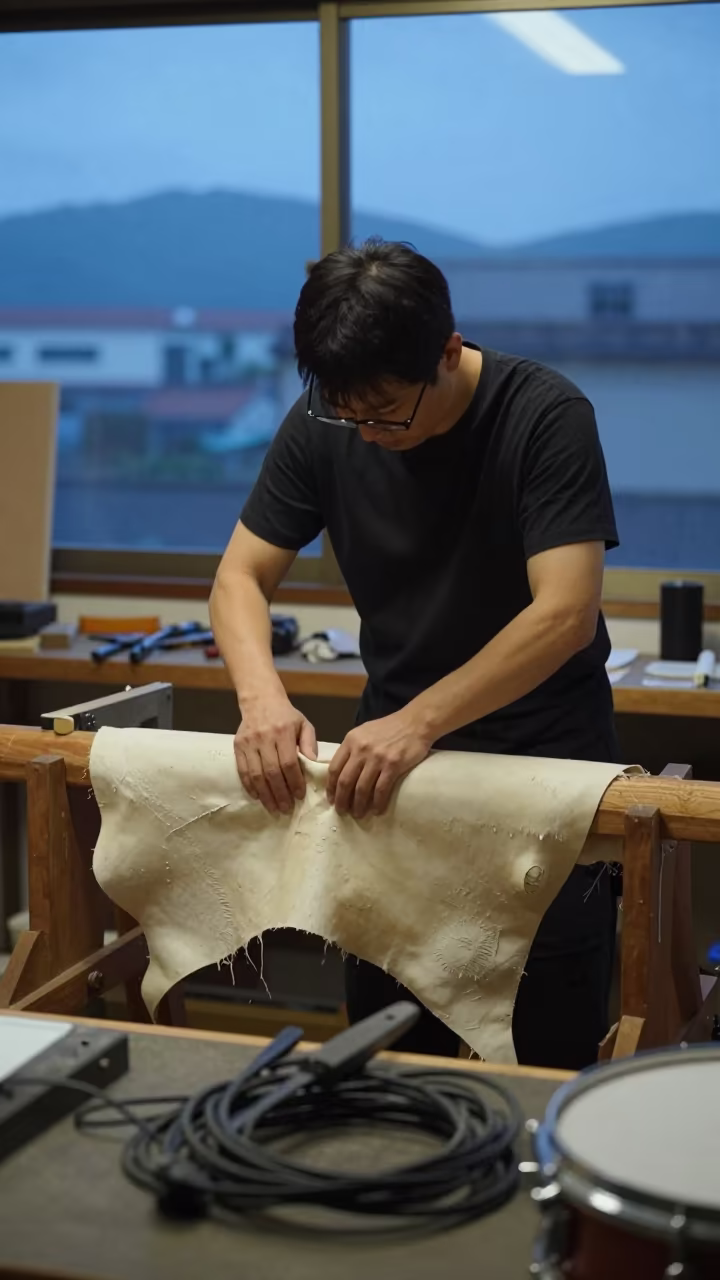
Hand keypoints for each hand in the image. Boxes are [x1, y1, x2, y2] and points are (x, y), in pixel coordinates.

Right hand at [234, 697, 317, 813]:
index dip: (294, 782)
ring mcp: (249, 743)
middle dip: (280, 793)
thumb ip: (309, 743)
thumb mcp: (303, 724)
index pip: (289, 763)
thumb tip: (314, 763)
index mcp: (283, 732)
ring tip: (273, 808)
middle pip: (272, 772)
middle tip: (286, 808)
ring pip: (256, 774)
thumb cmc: (285, 715)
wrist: (260, 699)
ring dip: (265, 794)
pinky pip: (242, 770)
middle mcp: (264, 738)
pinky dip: (249, 786)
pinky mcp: (238, 746)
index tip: (299, 796)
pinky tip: (257, 797)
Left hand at [327, 710, 431, 818]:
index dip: (331, 787)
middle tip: (342, 811)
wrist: (415, 722)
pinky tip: (376, 810)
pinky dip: (377, 803)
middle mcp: (361, 750)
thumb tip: (343, 770)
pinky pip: (381, 790)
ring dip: (358, 805)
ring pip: (362, 788)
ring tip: (358, 814)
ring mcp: (377, 758)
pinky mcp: (393, 766)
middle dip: (341, 800)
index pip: (334, 768)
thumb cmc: (390, 727)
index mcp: (351, 741)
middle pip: (345, 781)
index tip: (331, 798)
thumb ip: (352, 748)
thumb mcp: (364, 732)